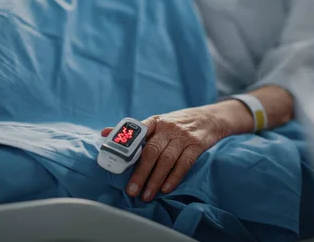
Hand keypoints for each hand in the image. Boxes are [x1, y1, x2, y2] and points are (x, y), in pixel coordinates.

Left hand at [101, 106, 229, 201]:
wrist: (209, 118)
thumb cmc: (177, 123)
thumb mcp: (157, 122)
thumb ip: (134, 131)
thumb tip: (104, 134)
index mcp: (155, 121)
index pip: (137, 132)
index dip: (126, 146)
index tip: (117, 163)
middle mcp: (168, 128)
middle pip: (151, 151)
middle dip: (140, 173)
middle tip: (132, 190)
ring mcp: (183, 136)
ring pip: (166, 160)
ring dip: (155, 180)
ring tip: (146, 195)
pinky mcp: (196, 145)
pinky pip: (184, 163)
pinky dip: (174, 177)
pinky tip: (166, 189)